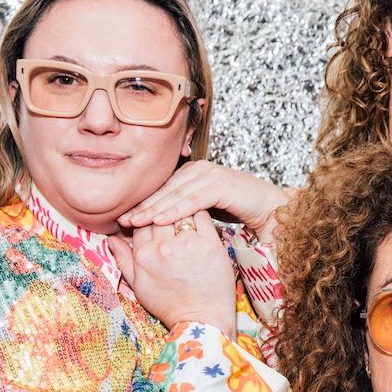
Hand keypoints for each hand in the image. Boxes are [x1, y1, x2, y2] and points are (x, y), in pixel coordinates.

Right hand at [107, 210, 235, 337]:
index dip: (147, 215)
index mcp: (144, 255)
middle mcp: (164, 247)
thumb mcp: (138, 285)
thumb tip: (110, 238)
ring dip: (181, 209)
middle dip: (163, 210)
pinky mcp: (211, 244)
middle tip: (169, 210)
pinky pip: (203, 216)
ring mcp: (188, 245)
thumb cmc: (169, 305)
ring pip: (181, 211)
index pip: (142, 220)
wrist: (201, 319)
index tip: (154, 215)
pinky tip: (199, 214)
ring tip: (184, 210)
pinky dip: (199, 212)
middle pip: (160, 213)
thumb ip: (123, 259)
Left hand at [118, 161, 294, 242]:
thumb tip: (158, 222)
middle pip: (165, 190)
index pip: (162, 189)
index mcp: (191, 173)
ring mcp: (210, 174)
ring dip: (154, 209)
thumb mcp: (204, 211)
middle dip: (143, 206)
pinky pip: (193, 199)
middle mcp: (198, 169)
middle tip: (122, 221)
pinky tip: (160, 220)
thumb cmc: (238, 211)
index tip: (123, 219)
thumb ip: (184, 211)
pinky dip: (176, 210)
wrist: (269, 209)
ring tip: (135, 222)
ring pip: (176, 193)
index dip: (143, 204)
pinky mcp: (221, 184)